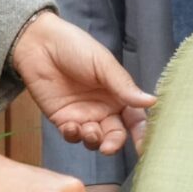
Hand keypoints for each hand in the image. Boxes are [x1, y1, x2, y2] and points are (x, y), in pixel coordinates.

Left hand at [11, 9, 154, 154]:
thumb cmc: (76, 47)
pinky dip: (74, 136)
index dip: (141, 133)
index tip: (144, 146)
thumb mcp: (104, 64)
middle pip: (115, 134)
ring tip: (89, 130)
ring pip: (94, 139)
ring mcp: (83, 115)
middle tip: (109, 147)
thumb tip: (151, 102)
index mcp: (118, 94)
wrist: (40, 44)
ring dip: (94, 140)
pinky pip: (72, 136)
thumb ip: (124, 86)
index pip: (134, 119)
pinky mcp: (62, 119)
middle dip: (114, 143)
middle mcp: (103, 108)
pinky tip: (70, 126)